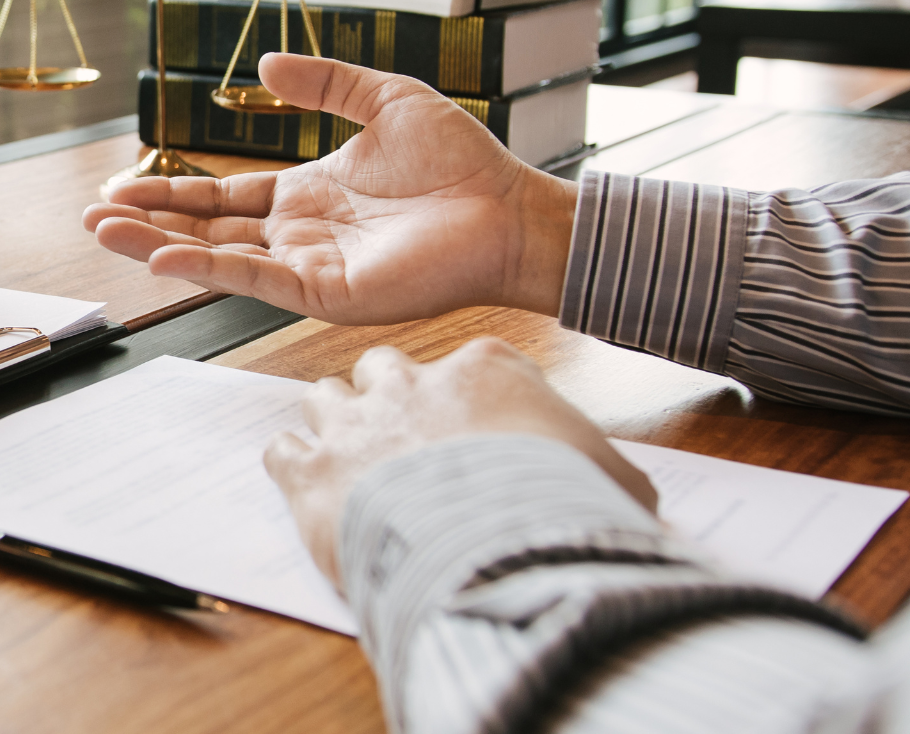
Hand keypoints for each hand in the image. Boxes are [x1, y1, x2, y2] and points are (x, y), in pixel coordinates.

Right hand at [83, 53, 576, 323]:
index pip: (222, 200)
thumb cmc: (463, 164)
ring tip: (104, 233)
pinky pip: (256, 280)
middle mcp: (299, 237)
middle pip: (205, 231)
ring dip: (158, 246)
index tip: (121, 187)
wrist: (511, 209)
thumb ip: (326, 83)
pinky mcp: (329, 293)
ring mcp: (310, 268)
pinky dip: (208, 269)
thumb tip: (268, 65)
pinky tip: (165, 256)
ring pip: (218, 258)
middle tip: (91, 215)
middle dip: (147, 223)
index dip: (171, 194)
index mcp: (307, 197)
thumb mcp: (384, 100)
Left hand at [263, 337, 656, 585]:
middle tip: (400, 434)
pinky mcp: (311, 473)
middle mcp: (410, 385)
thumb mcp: (610, 477)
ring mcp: (355, 425)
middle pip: (383, 367)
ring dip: (334, 424)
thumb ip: (604, 470)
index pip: (467, 363)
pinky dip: (292, 465)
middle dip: (387, 395)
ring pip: (323, 397)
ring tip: (349, 457)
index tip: (471, 422)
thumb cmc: (559, 510)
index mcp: (484, 370)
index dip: (465, 396)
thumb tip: (629, 494)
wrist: (498, 549)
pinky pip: (282, 450)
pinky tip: (307, 484)